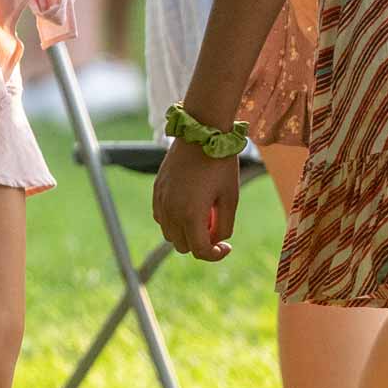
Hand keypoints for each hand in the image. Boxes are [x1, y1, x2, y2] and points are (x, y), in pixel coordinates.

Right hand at [153, 138, 243, 261]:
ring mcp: (161, 200)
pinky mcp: (157, 190)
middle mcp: (171, 211)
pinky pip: (161, 217)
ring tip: (203, 213)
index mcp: (191, 215)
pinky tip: (188, 205)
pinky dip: (174, 220)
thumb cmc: (221, 164)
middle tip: (216, 225)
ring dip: (186, 233)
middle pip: (183, 246)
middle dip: (200, 243)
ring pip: (170, 234)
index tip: (226, 247)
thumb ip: (224, 225)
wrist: (202, 132)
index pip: (199, 251)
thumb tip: (215, 241)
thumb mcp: (231, 197)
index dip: (215, 255)